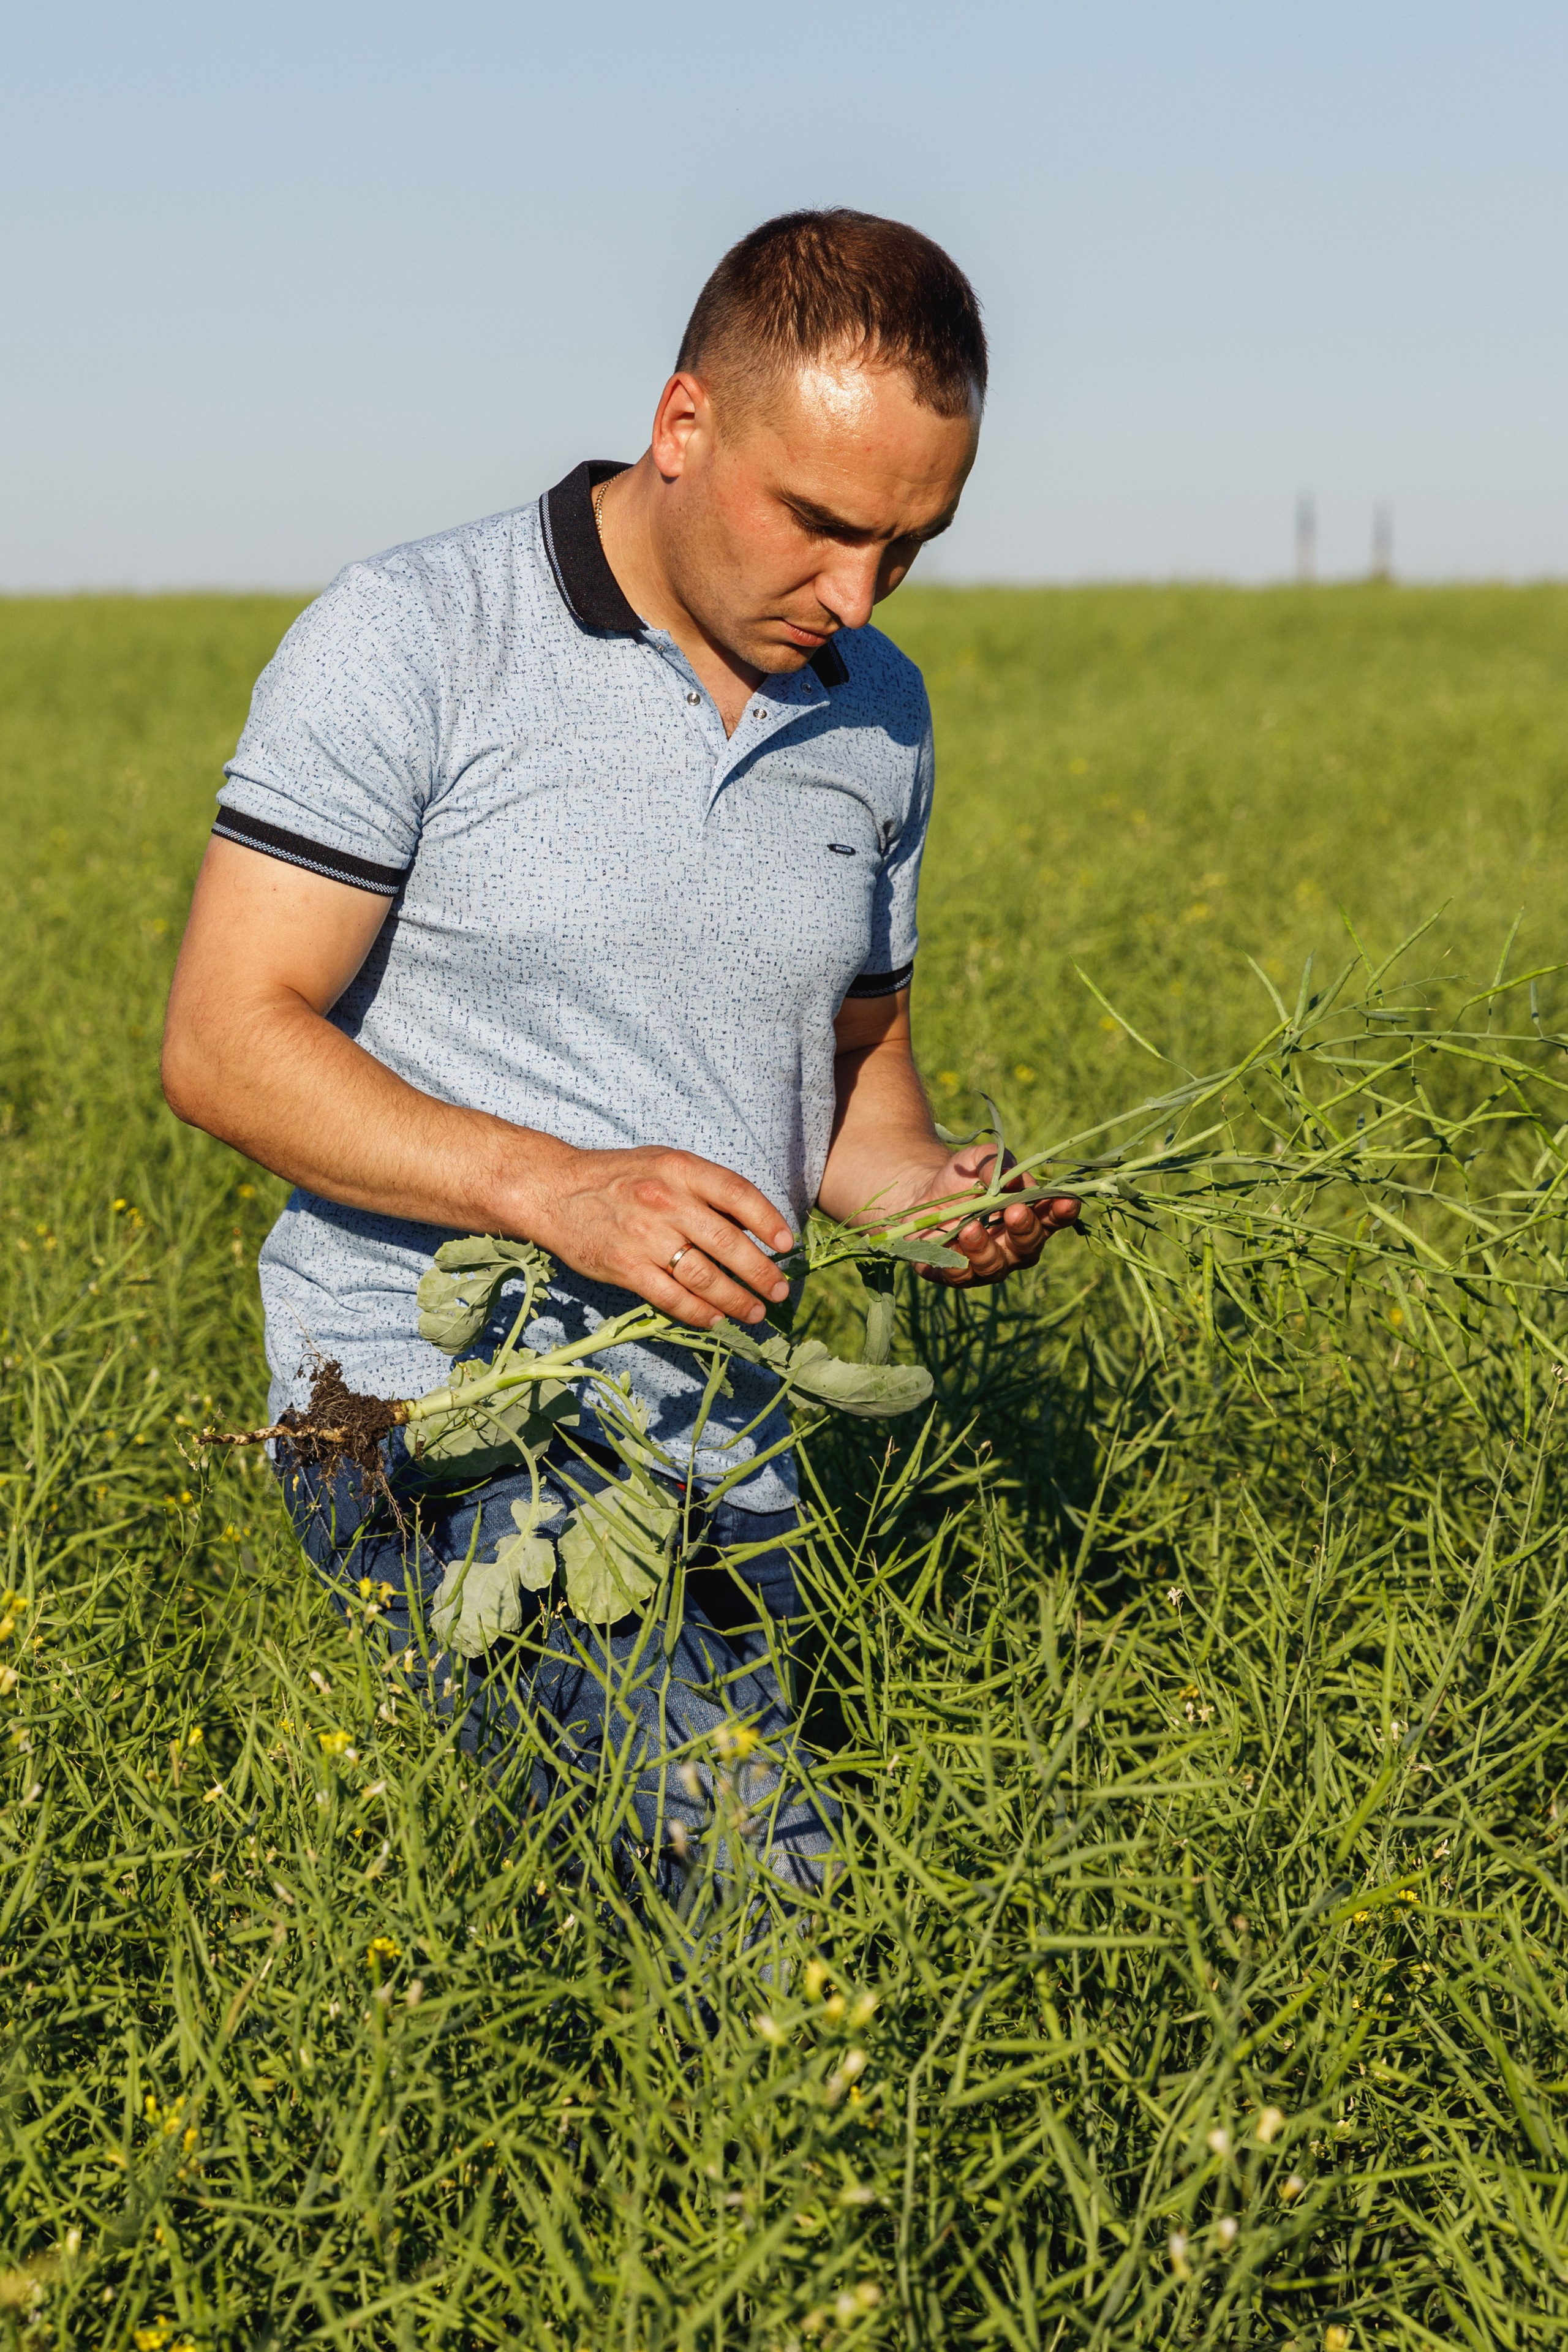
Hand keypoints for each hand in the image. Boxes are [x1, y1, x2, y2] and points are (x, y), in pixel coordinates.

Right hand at [517, 1142, 794, 1330]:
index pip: (738, 1193)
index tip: (787, 1245)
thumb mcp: (663, 1164)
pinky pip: (671, 1297)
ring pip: (703, 1275)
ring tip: (754, 1313)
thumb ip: (704, 1188)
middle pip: (728, 1243)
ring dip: (735, 1299)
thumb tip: (754, 1224)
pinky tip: (715, 1319)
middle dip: (760, 1272)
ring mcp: (644, 1236)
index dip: (768, 1221)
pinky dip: (698, 1312)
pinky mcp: (623, 1267)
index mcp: (680, 1169)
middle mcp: (665, 1200)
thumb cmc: (617, 1177)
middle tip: (779, 1292)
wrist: (553, 1191)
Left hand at [901, 1141, 1079, 1288]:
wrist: (921, 1193)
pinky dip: (956, 1262)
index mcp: (1029, 1218)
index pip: (1054, 1220)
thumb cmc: (963, 1176)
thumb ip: (998, 1165)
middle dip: (1025, 1230)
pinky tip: (949, 1244)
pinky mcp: (956, 1275)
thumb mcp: (979, 1159)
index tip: (1066, 1201)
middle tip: (1015, 1212)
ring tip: (971, 1227)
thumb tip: (1014, 1180)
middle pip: (1029, 1248)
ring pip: (995, 1268)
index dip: (1063, 1212)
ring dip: (986, 1249)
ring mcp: (986, 1265)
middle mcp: (1013, 1247)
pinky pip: (961, 1276)